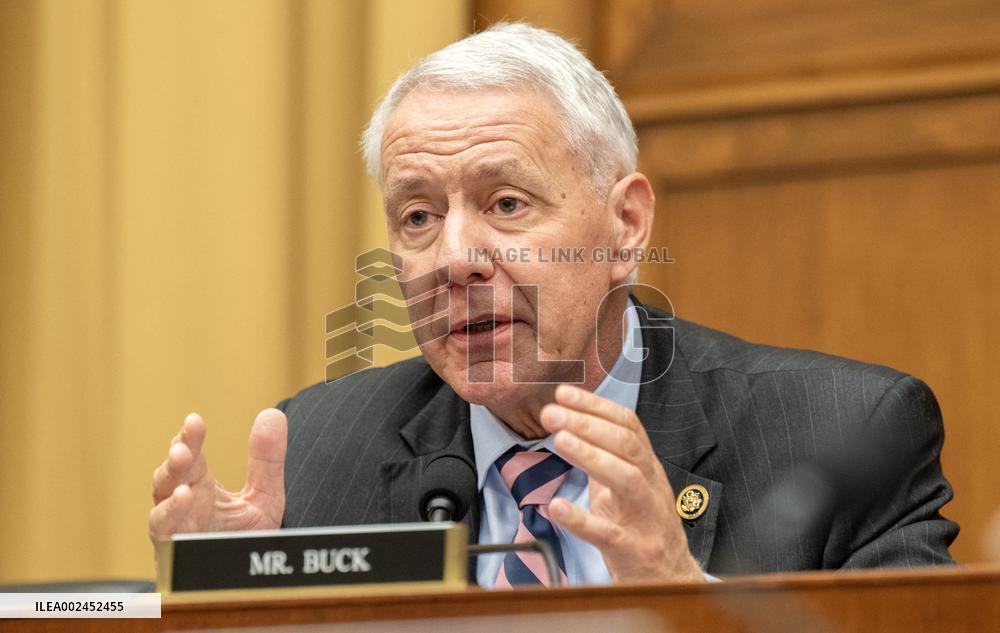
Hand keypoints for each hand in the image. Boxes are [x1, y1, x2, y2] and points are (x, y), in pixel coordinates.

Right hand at [148, 409, 286, 552]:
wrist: (249, 583)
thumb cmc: (245, 540)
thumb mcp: (264, 497)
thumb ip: (267, 460)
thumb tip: (272, 414)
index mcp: (198, 489)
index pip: (188, 458)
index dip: (188, 439)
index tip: (194, 420)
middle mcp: (181, 509)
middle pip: (168, 480)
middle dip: (175, 460)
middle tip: (186, 441)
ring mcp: (176, 537)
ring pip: (160, 511)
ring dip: (170, 490)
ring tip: (182, 463)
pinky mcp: (176, 564)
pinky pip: (167, 542)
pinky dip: (172, 519)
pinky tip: (184, 500)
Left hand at [540, 385, 703, 582]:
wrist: (670, 578)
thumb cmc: (642, 526)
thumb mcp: (624, 485)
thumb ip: (603, 456)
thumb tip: (569, 423)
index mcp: (647, 466)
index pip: (627, 425)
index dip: (596, 406)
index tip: (563, 393)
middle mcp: (651, 485)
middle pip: (626, 445)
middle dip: (588, 424)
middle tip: (551, 413)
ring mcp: (646, 517)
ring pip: (626, 479)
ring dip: (591, 457)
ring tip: (559, 440)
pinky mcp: (635, 550)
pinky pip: (608, 534)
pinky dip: (582, 519)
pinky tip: (556, 507)